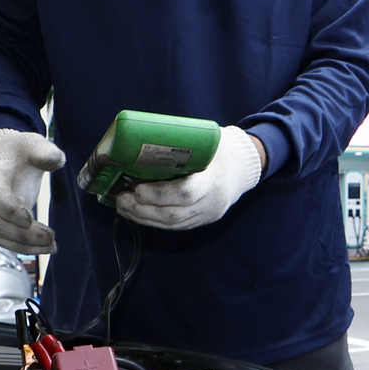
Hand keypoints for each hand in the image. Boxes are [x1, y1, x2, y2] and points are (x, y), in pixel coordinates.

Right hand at [0, 129, 64, 253]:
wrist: (3, 157)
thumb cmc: (19, 150)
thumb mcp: (32, 143)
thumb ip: (44, 150)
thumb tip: (55, 161)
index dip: (7, 210)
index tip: (28, 219)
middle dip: (22, 234)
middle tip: (50, 236)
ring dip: (25, 245)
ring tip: (52, 245)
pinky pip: (6, 240)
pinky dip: (25, 247)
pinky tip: (47, 247)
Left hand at [115, 125, 262, 230]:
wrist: (246, 166)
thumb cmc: (222, 149)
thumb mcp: (205, 143)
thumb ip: (178, 148)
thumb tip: (141, 145)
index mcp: (214, 180)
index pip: (185, 194)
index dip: (158, 194)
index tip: (137, 188)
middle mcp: (212, 203)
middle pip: (174, 215)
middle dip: (143, 209)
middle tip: (122, 199)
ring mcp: (208, 215)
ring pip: (172, 224)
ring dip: (144, 217)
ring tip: (124, 206)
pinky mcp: (203, 220)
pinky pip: (176, 226)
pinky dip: (154, 220)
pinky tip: (139, 213)